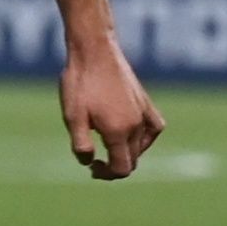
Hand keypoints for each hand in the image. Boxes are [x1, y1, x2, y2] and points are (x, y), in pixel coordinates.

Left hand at [61, 35, 163, 179]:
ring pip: (143, 146)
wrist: (94, 50)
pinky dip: (146, 137)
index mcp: (118, 132)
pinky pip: (155, 128)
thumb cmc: (80, 83)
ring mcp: (143, 113)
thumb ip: (81, 145)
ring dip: (127, 153)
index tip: (92, 167)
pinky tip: (135, 134)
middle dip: (115, 166)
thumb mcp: (72, 117)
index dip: (107, 175)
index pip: (122, 169)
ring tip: (109, 145)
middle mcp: (136, 126)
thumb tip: (89, 162)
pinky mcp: (145, 101)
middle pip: (133, 160)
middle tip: (94, 159)